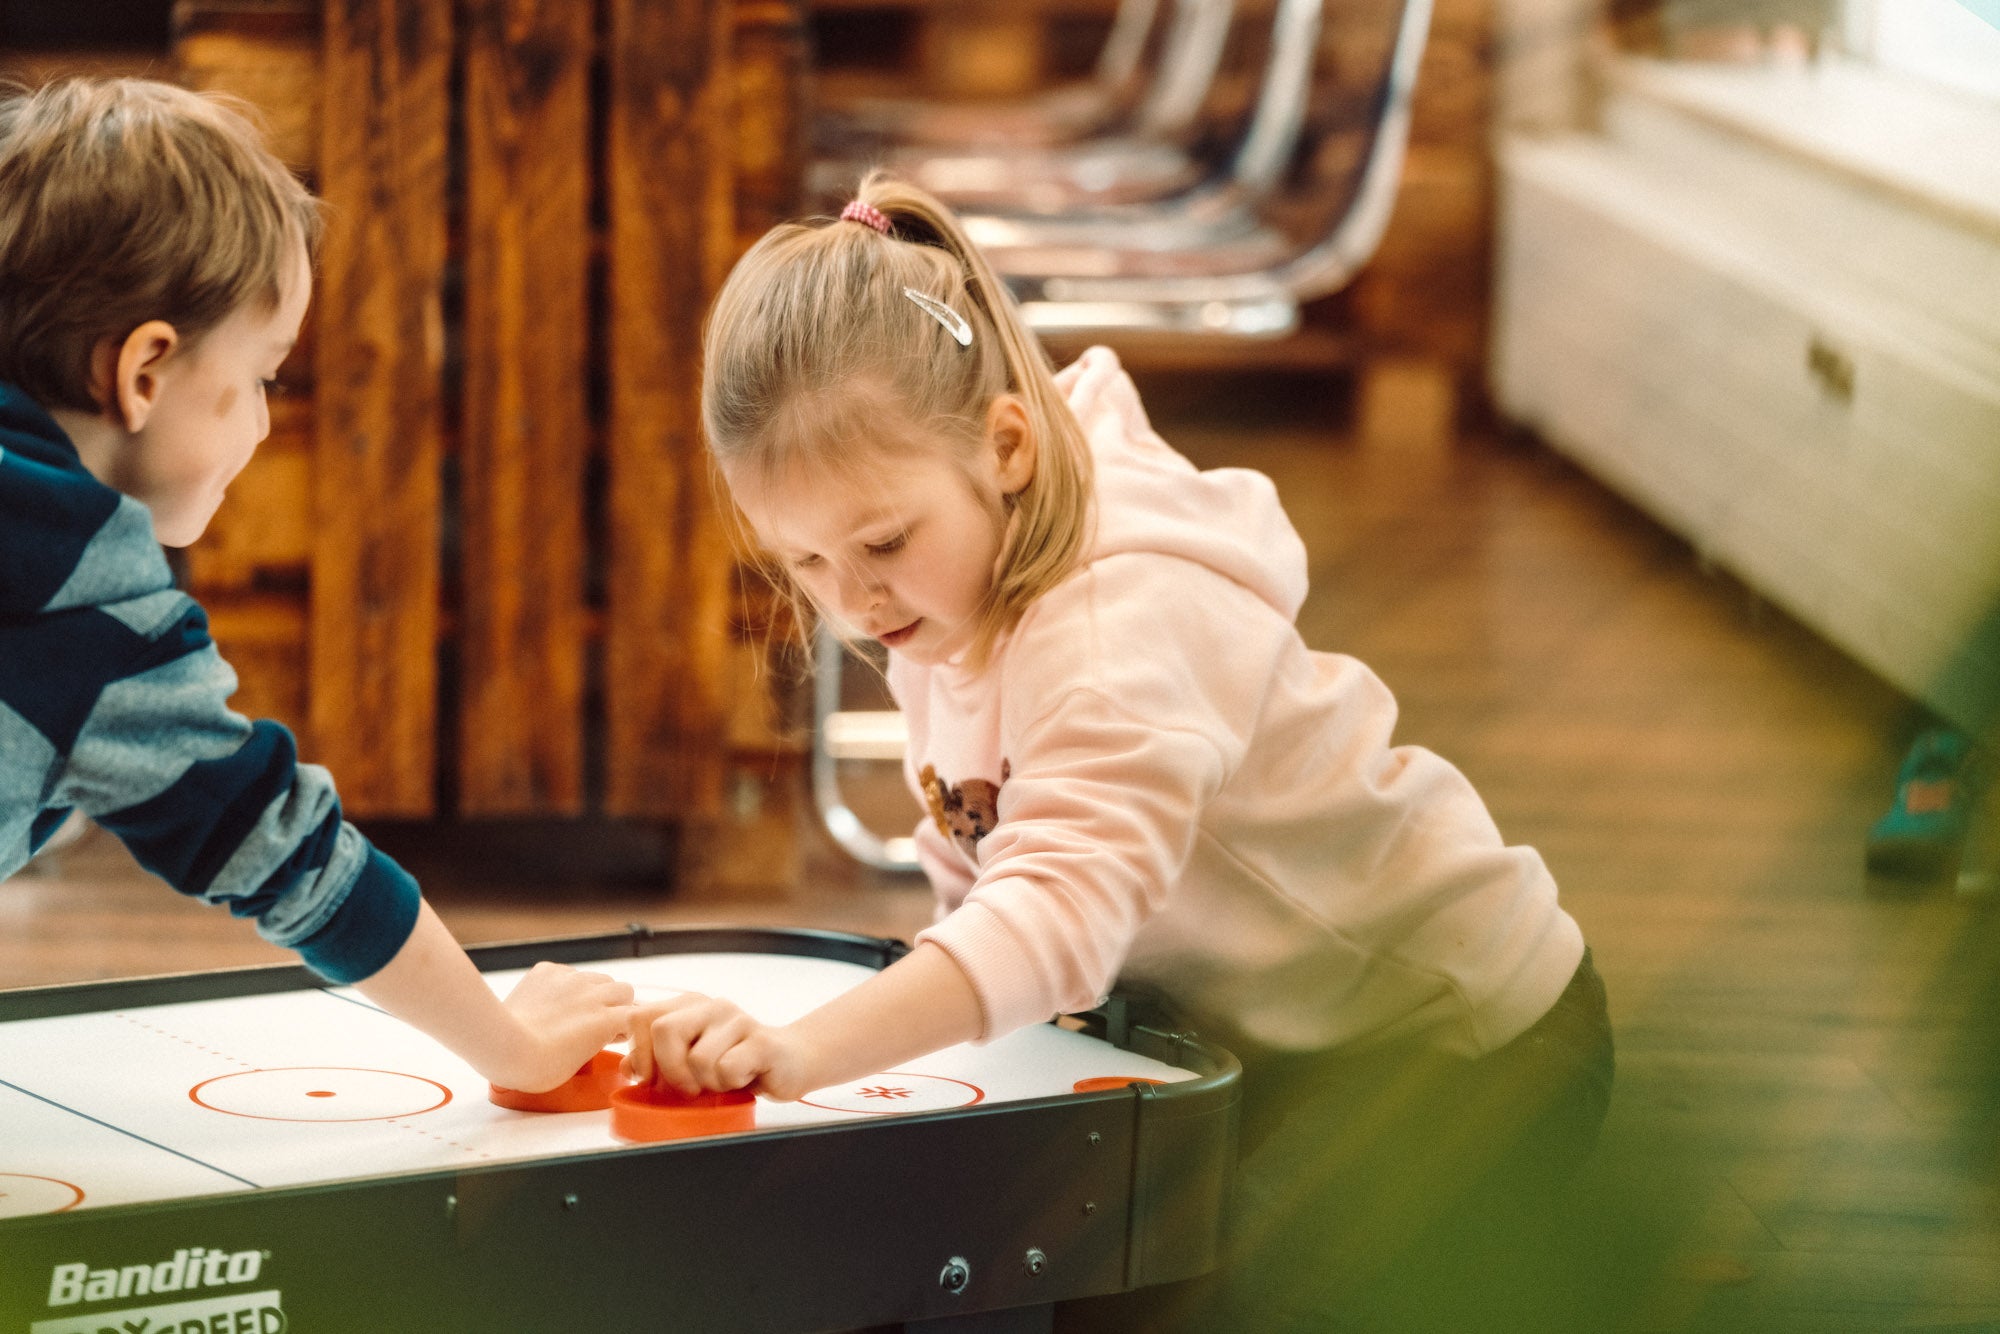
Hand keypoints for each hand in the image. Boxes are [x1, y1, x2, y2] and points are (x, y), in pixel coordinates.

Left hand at [488, 961, 633, 1091]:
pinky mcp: (547, 970)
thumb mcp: (581, 1062)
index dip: (627, 1027)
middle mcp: (594, 994)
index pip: (637, 1015)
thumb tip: (609, 1032)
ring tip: (571, 1010)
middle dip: (615, 1004)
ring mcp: (570, 978)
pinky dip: (564, 984)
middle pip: (623, 990)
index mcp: (607, 1020)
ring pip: (596, 978)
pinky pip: (567, 972)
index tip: (616, 1037)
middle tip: (597, 1021)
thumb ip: (601, 1040)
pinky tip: (548, 1001)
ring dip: (592, 992)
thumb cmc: (540, 1066)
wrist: (503, 1045)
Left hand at [624, 992, 816, 1101]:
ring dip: (706, 1083)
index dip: (639, 1053)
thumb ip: (657, 1059)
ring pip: (697, 1059)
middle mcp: (711, 1005)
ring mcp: (738, 1019)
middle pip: (663, 1030)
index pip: (641, 1017)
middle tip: (688, 1087)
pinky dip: (730, 1084)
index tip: (652, 1077)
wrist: (792, 1061)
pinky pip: (727, 1069)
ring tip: (723, 1080)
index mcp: (689, 1005)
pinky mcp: (761, 1040)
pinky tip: (743, 1079)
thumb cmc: (736, 1064)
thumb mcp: (689, 1062)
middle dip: (669, 1070)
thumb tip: (627, 1067)